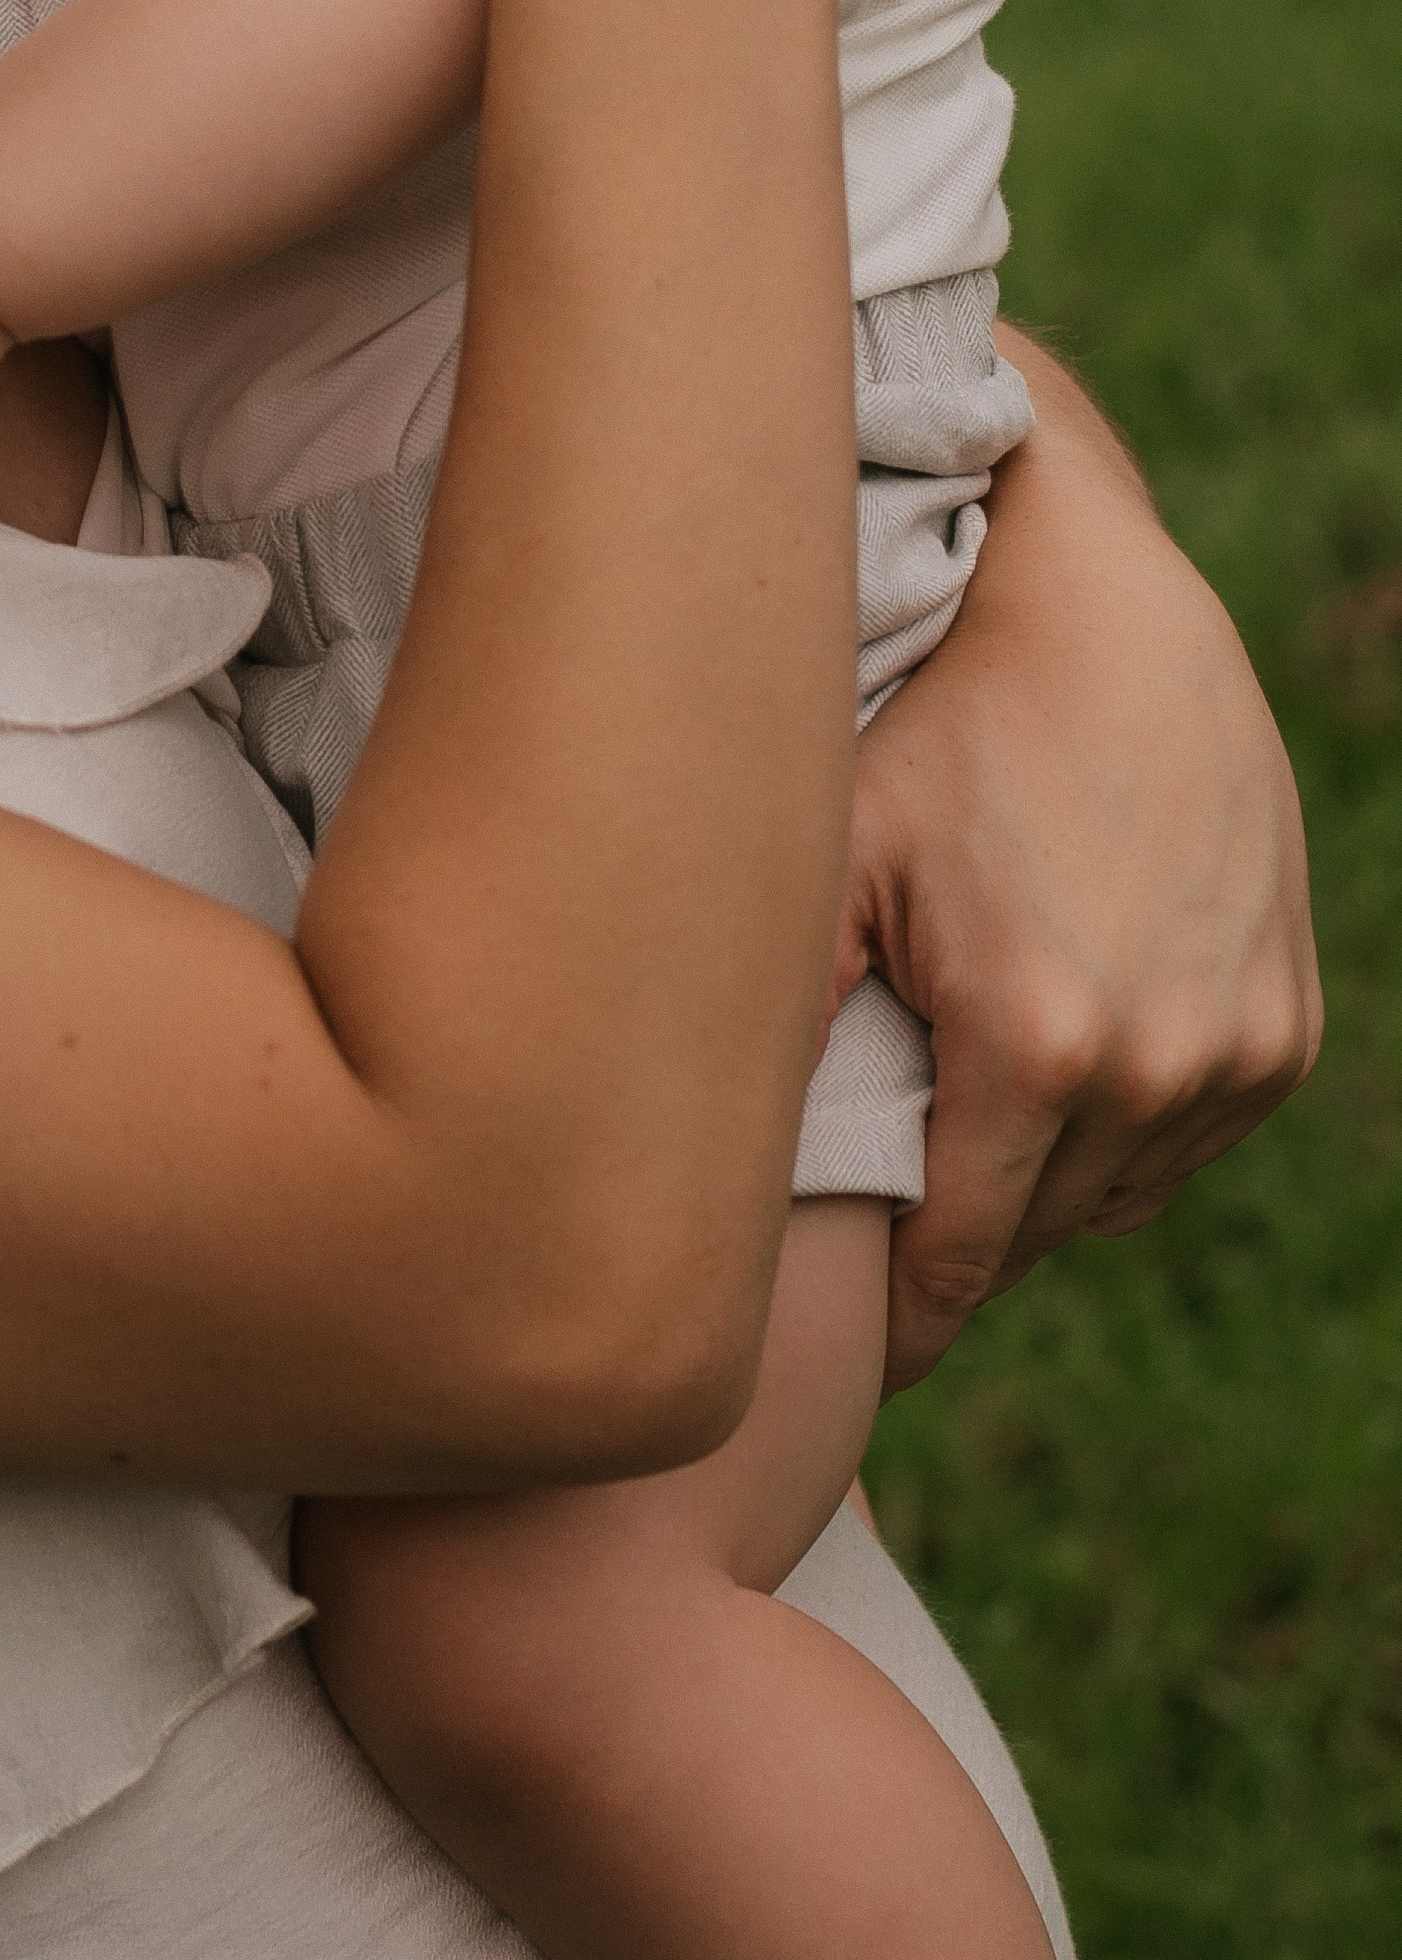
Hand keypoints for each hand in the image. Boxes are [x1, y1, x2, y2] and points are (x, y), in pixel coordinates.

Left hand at [843, 334, 1320, 1388]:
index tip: (849, 1359)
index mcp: (1036, 1045)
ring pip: (1121, 1193)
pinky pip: (1194, 1135)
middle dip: (962, 1244)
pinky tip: (1055, 1090)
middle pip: (1038, 1232)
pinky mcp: (1288, 1020)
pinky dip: (1129, 1133)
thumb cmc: (945, 727)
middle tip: (887, 1251)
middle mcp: (1158, 1065)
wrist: (1107, 620)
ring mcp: (1238, 1047)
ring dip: (1047, 1190)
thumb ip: (778, 1007)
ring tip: (962, 1157)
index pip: (956, 1254)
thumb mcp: (836, 850)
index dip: (901, 1319)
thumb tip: (691, 1153)